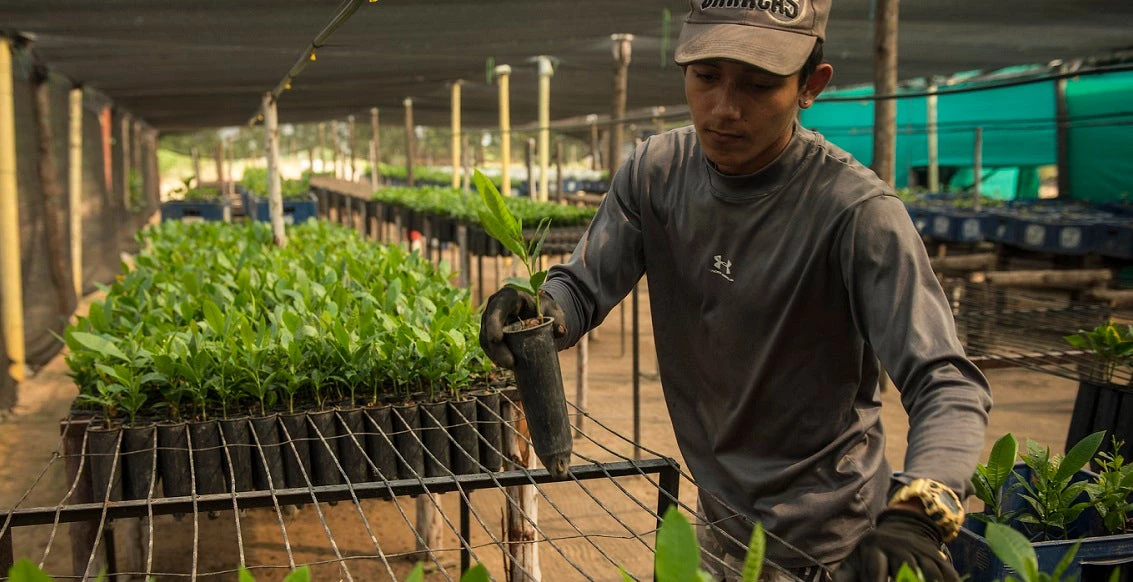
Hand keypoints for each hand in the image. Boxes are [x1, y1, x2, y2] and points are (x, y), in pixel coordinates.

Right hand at [479, 287, 567, 368]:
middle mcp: (494, 306)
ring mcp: (489, 319)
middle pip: (488, 327)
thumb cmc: (544, 307)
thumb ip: (557, 319)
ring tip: (511, 367)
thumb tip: (561, 331)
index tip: (497, 340)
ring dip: (495, 355)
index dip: (494, 325)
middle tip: (511, 363)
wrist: (537, 309)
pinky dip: (495, 356)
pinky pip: (488, 345)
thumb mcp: (553, 311)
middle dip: (497, 348)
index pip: (497, 310)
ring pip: (485, 339)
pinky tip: (505, 365)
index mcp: (508, 296)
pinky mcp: (489, 331)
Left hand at [834, 509, 958, 581]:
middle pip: (905, 569)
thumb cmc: (872, 554)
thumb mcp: (855, 561)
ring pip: (929, 570)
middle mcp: (898, 545)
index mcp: (874, 547)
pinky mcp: (936, 555)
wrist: (902, 527)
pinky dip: (946, 581)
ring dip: (929, 581)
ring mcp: (919, 549)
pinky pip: (945, 571)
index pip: (875, 572)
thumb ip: (845, 577)